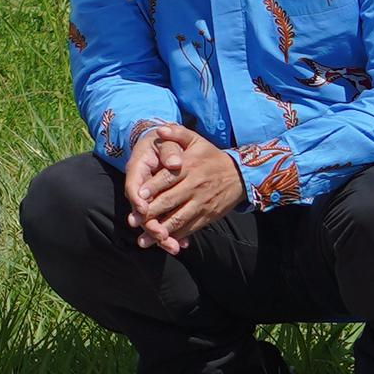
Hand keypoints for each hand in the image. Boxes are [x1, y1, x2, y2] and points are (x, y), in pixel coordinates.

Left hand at [124, 123, 245, 253]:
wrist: (239, 176)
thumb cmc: (211, 157)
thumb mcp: (196, 140)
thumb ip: (177, 133)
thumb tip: (160, 129)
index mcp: (189, 167)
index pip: (168, 178)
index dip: (153, 187)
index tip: (139, 195)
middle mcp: (194, 186)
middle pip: (170, 202)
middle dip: (151, 213)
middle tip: (134, 220)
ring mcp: (201, 204)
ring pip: (178, 220)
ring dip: (160, 231)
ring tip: (143, 240)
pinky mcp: (206, 217)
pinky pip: (189, 229)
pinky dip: (175, 237)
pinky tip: (162, 243)